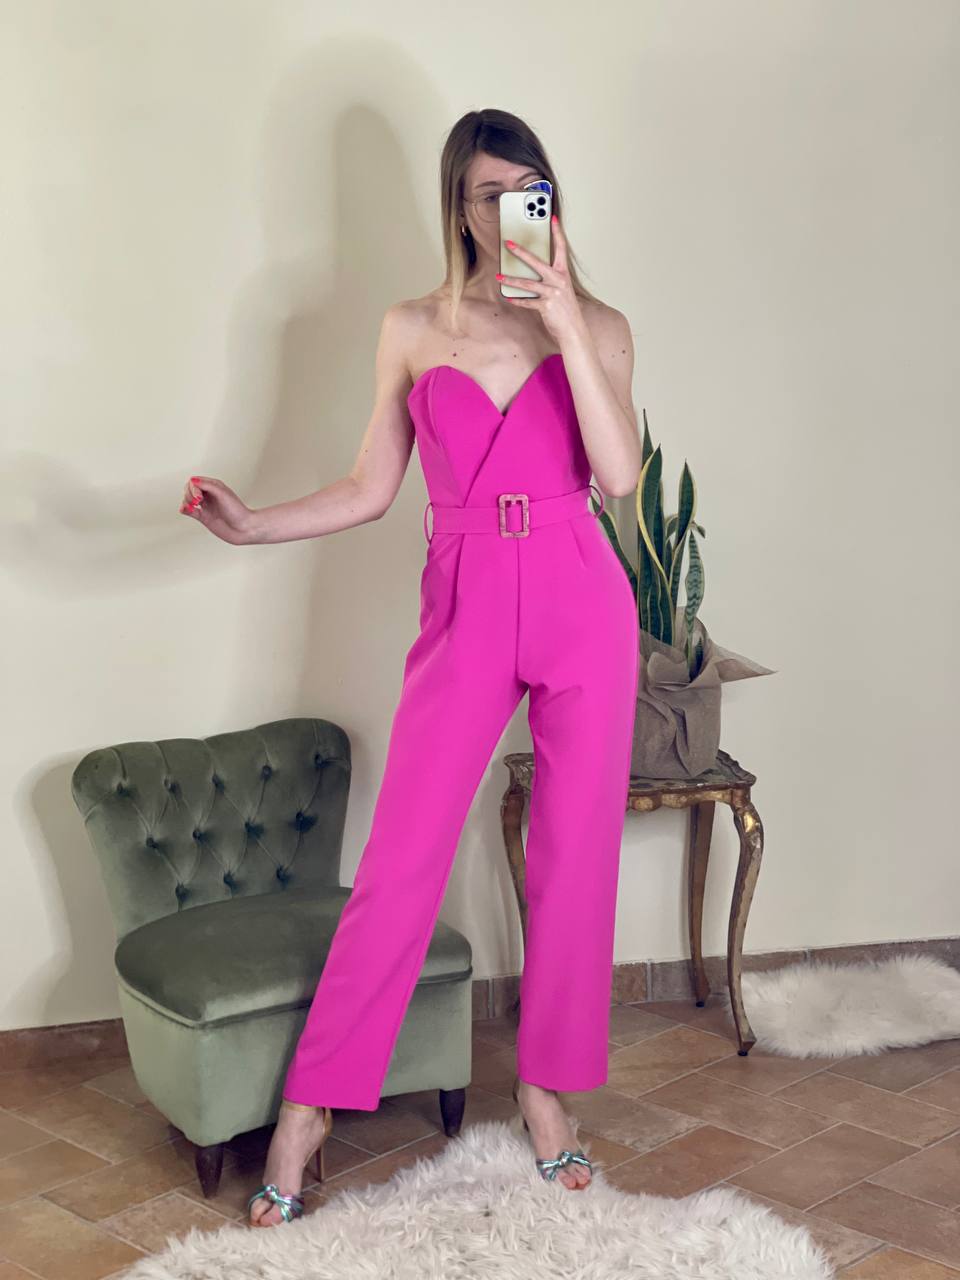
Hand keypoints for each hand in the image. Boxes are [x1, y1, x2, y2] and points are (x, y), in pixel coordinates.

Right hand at [178, 475, 253, 544]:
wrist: (244, 528)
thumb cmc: (238, 511)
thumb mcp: (223, 494)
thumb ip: (207, 485)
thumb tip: (193, 480)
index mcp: (214, 486)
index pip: (195, 482)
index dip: (193, 488)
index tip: (199, 497)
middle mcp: (209, 495)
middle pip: (190, 490)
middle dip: (189, 494)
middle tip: (198, 502)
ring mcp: (206, 506)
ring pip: (188, 500)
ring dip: (186, 501)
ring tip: (192, 507)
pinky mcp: (203, 517)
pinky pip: (190, 511)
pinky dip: (185, 509)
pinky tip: (184, 510)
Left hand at [497, 214, 585, 344]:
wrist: (573, 329)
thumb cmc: (567, 310)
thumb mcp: (562, 290)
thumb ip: (551, 279)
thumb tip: (532, 272)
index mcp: (563, 273)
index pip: (561, 248)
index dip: (557, 232)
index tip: (552, 218)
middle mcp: (558, 280)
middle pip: (537, 262)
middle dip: (521, 252)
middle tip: (509, 244)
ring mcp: (552, 293)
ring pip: (527, 283)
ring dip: (511, 280)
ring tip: (499, 277)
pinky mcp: (546, 305)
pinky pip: (527, 302)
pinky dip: (517, 300)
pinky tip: (508, 297)